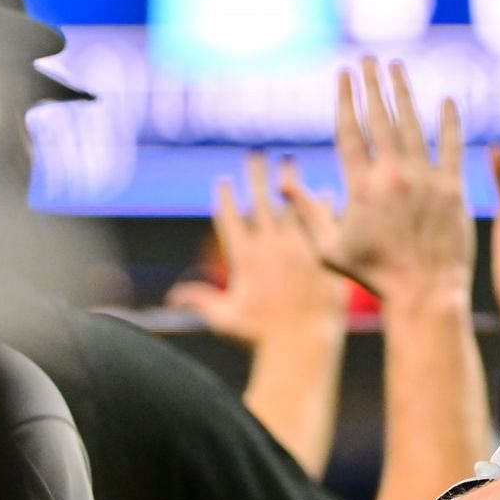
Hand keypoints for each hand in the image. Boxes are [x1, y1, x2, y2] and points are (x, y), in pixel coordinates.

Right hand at [166, 152, 346, 346]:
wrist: (301, 346)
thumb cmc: (261, 338)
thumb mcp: (224, 319)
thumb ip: (200, 301)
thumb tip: (173, 297)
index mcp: (244, 256)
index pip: (229, 217)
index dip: (224, 197)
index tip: (223, 179)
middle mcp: (270, 246)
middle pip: (260, 201)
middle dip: (256, 174)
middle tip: (256, 153)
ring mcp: (299, 248)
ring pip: (293, 204)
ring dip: (290, 179)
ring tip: (289, 159)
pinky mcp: (322, 256)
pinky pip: (324, 225)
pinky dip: (325, 207)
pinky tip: (326, 192)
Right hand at [285, 57, 473, 302]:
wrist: (424, 293)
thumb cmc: (375, 277)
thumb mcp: (330, 250)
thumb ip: (308, 213)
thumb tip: (285, 183)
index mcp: (360, 187)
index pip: (349, 131)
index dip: (345, 99)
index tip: (343, 75)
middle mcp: (392, 177)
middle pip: (379, 118)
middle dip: (372, 84)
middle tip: (368, 59)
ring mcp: (425, 181)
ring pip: (412, 125)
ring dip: (403, 92)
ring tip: (396, 66)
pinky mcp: (454, 190)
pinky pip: (452, 147)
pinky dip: (450, 122)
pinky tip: (447, 99)